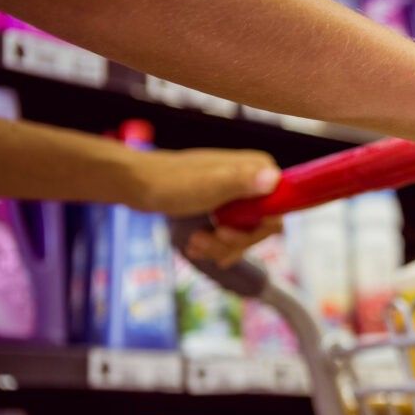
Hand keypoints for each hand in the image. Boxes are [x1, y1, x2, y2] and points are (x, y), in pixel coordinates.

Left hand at [129, 147, 281, 267]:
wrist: (135, 184)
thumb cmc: (169, 182)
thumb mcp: (207, 185)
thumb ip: (241, 182)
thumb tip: (274, 179)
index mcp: (258, 168)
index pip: (279, 210)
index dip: (257, 230)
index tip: (227, 234)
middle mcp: (255, 179)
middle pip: (262, 226)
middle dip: (234, 242)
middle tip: (205, 241)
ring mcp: (240, 194)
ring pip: (246, 233)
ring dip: (220, 246)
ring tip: (194, 244)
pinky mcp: (225, 206)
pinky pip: (232, 233)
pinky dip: (215, 245)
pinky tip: (196, 246)